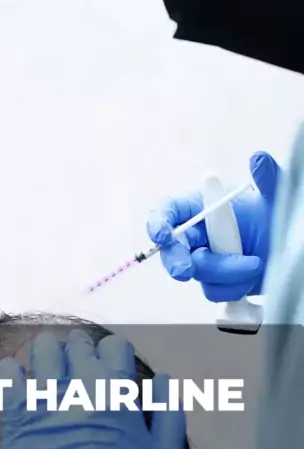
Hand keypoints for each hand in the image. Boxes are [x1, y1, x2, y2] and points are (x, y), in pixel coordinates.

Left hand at [0, 330, 185, 448]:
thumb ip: (170, 412)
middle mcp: (82, 388)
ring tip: (46, 366)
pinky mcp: (19, 422)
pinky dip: (12, 372)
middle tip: (76, 366)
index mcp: (118, 392)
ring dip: (46, 354)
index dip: (113, 354)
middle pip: (77, 344)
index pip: (114, 347)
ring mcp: (48, 403)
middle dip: (79, 351)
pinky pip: (9, 378)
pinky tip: (16, 377)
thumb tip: (165, 380)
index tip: (109, 365)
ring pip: (42, 351)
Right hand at [147, 151, 279, 302]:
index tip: (162, 233)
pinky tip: (254, 273)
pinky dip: (235, 286)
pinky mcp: (217, 281)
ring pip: (199, 272)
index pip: (169, 211)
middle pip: (171, 248)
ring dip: (226, 271)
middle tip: (186, 270)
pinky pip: (215, 290)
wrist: (288, 246)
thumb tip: (259, 158)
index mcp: (201, 206)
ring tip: (256, 263)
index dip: (159, 221)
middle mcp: (198, 233)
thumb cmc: (274, 216)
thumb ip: (267, 178)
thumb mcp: (273, 197)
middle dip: (176, 260)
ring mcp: (206, 259)